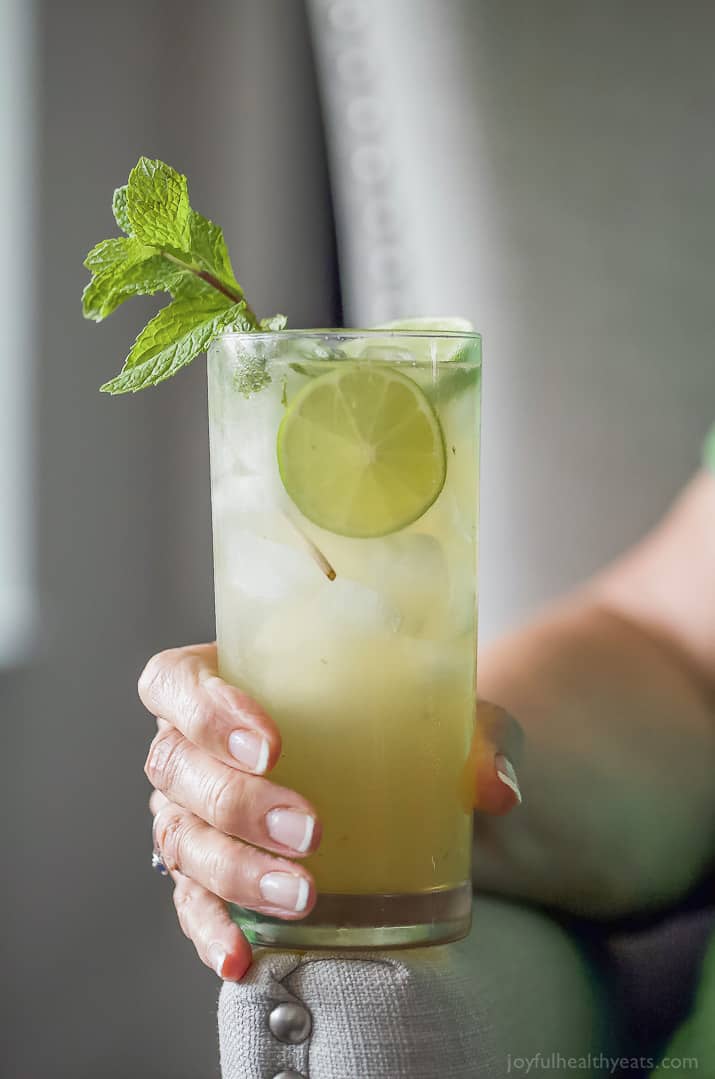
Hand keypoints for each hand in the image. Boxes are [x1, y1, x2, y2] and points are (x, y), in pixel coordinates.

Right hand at [141, 643, 522, 980]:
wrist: (385, 775)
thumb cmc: (392, 723)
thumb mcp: (437, 714)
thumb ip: (474, 735)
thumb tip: (497, 787)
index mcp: (225, 679)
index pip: (176, 682)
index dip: (205, 709)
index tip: (271, 744)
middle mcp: (191, 747)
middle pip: (176, 768)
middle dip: (238, 803)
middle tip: (308, 830)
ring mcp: (190, 813)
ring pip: (181, 839)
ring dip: (235, 869)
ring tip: (302, 895)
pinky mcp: (204, 875)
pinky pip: (191, 904)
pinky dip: (212, 930)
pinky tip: (245, 956)